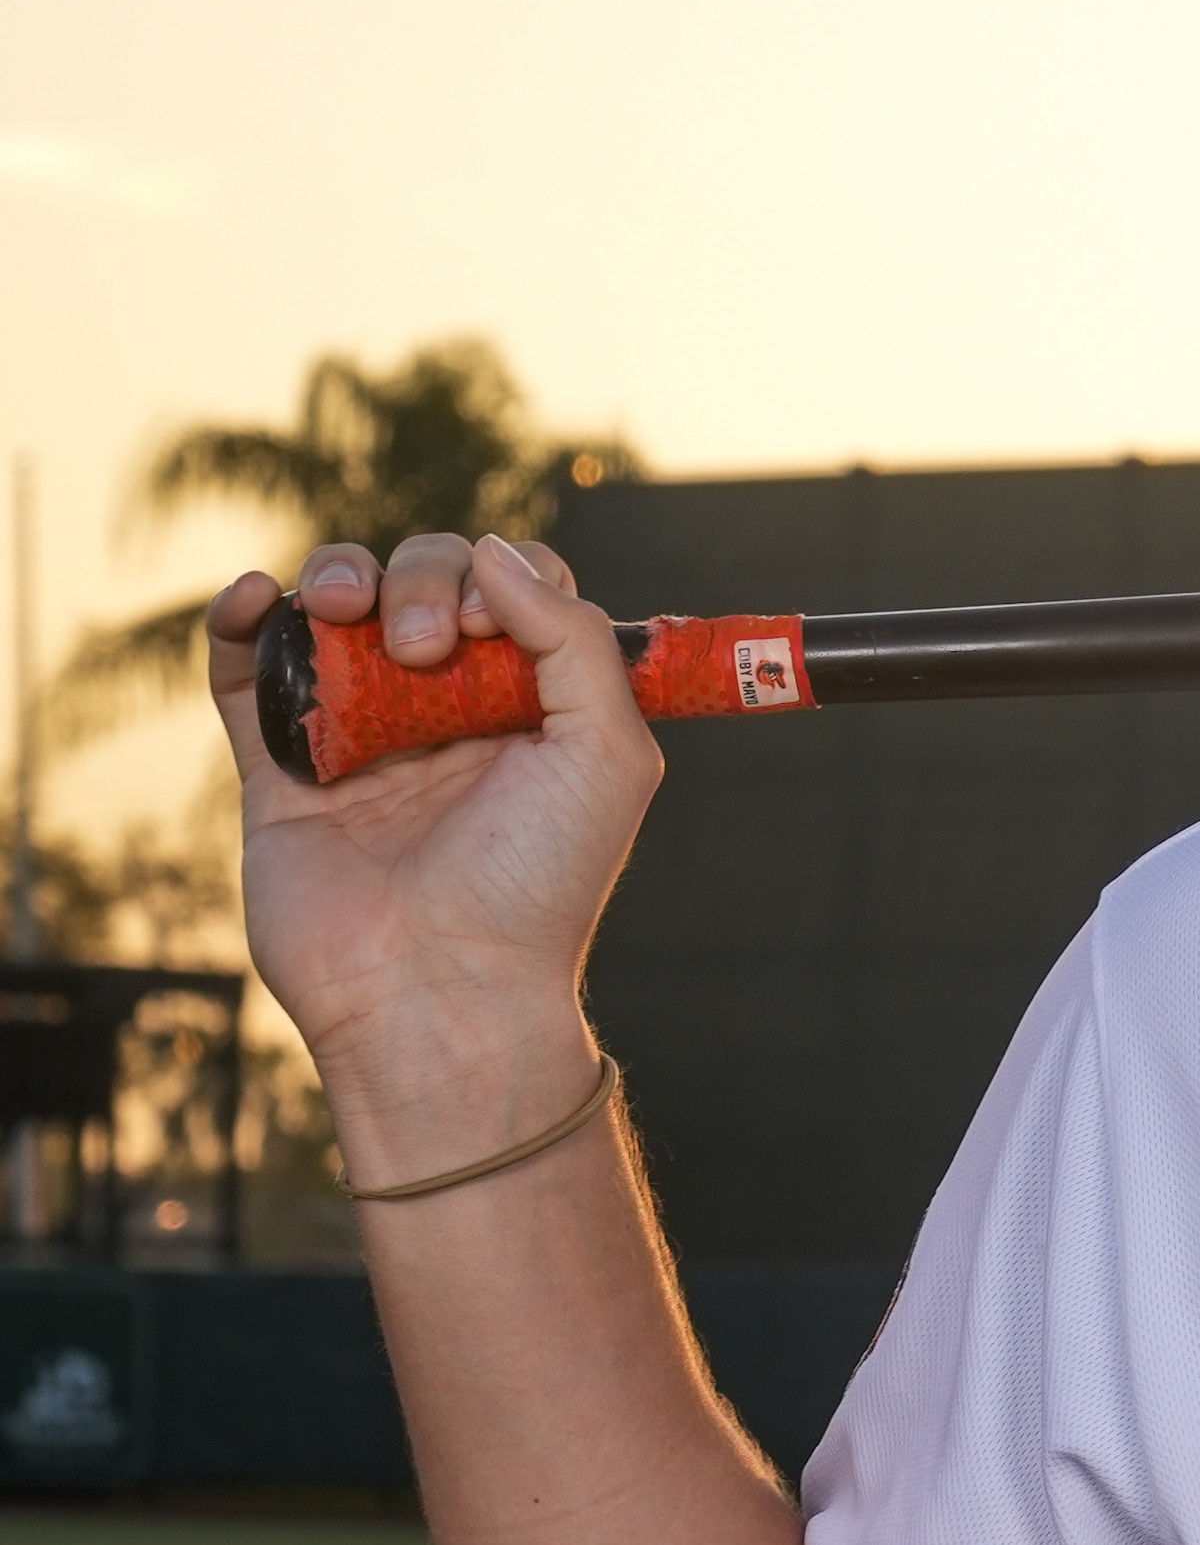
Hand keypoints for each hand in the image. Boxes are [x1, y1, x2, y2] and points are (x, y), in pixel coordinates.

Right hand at [213, 531, 659, 1154]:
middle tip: (426, 649)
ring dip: (338, 577)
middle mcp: (446, 714)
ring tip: (346, 611)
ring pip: (335, 609)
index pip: (514, 592)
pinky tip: (263, 599)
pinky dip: (245, 616)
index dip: (503, 577)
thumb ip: (576, 641)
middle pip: (423, 583)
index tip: (492, 624)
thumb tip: (496, 553)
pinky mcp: (278, 770)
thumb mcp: (608, 755)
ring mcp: (358, 737)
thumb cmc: (539, 884)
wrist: (440, 991)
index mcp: (531, 708)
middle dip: (421, 580)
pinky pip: (246, 672)